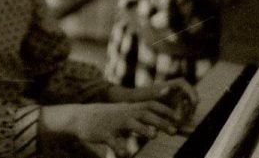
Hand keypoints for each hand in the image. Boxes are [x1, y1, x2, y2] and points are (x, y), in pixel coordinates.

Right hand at [42, 102, 177, 156]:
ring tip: (152, 135)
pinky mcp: (103, 133)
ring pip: (129, 123)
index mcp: (129, 109)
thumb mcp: (122, 115)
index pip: (150, 106)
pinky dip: (119, 147)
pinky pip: (112, 140)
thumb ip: (137, 119)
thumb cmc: (105, 118)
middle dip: (160, 121)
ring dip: (142, 129)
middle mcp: (123, 114)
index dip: (165, 110)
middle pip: (144, 114)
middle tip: (174, 131)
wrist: (80, 117)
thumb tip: (156, 128)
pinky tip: (125, 154)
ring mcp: (113, 123)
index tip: (178, 118)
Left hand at [106, 79, 197, 132]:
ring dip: (186, 116)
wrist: (130, 104)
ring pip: (186, 108)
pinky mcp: (172, 109)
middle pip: (188, 98)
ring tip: (180, 124)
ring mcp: (173, 100)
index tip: (195, 102)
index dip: (192, 92)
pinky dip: (182, 120)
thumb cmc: (136, 98)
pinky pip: (181, 115)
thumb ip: (156, 93)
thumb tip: (166, 89)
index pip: (184, 84)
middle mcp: (172, 91)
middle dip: (189, 109)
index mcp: (167, 84)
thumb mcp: (145, 96)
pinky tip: (177, 127)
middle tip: (185, 119)